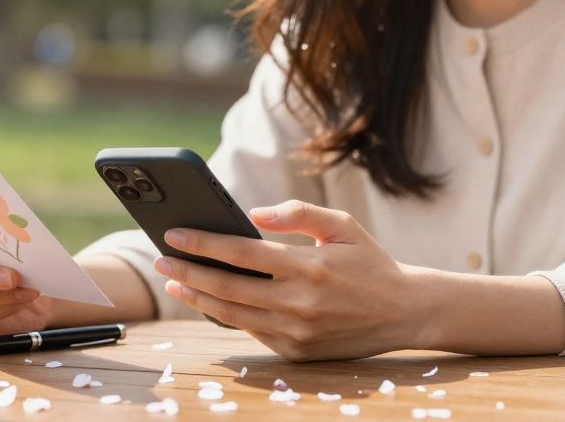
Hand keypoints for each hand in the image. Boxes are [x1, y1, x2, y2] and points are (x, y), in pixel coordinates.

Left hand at [152, 199, 423, 360]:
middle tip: (160, 258)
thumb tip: (253, 213)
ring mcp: (296, 332)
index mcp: (308, 266)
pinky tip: (207, 299)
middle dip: (187, 270)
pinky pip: (251, 331)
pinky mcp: (296, 351)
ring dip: (197, 297)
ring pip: (232, 314)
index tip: (173, 233)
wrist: (404, 312)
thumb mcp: (341, 225)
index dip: (202, 243)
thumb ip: (297, 213)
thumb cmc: (368, 261)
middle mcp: (299, 302)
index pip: (241, 253)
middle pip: (227, 287)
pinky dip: (225, 315)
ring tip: (175, 279)